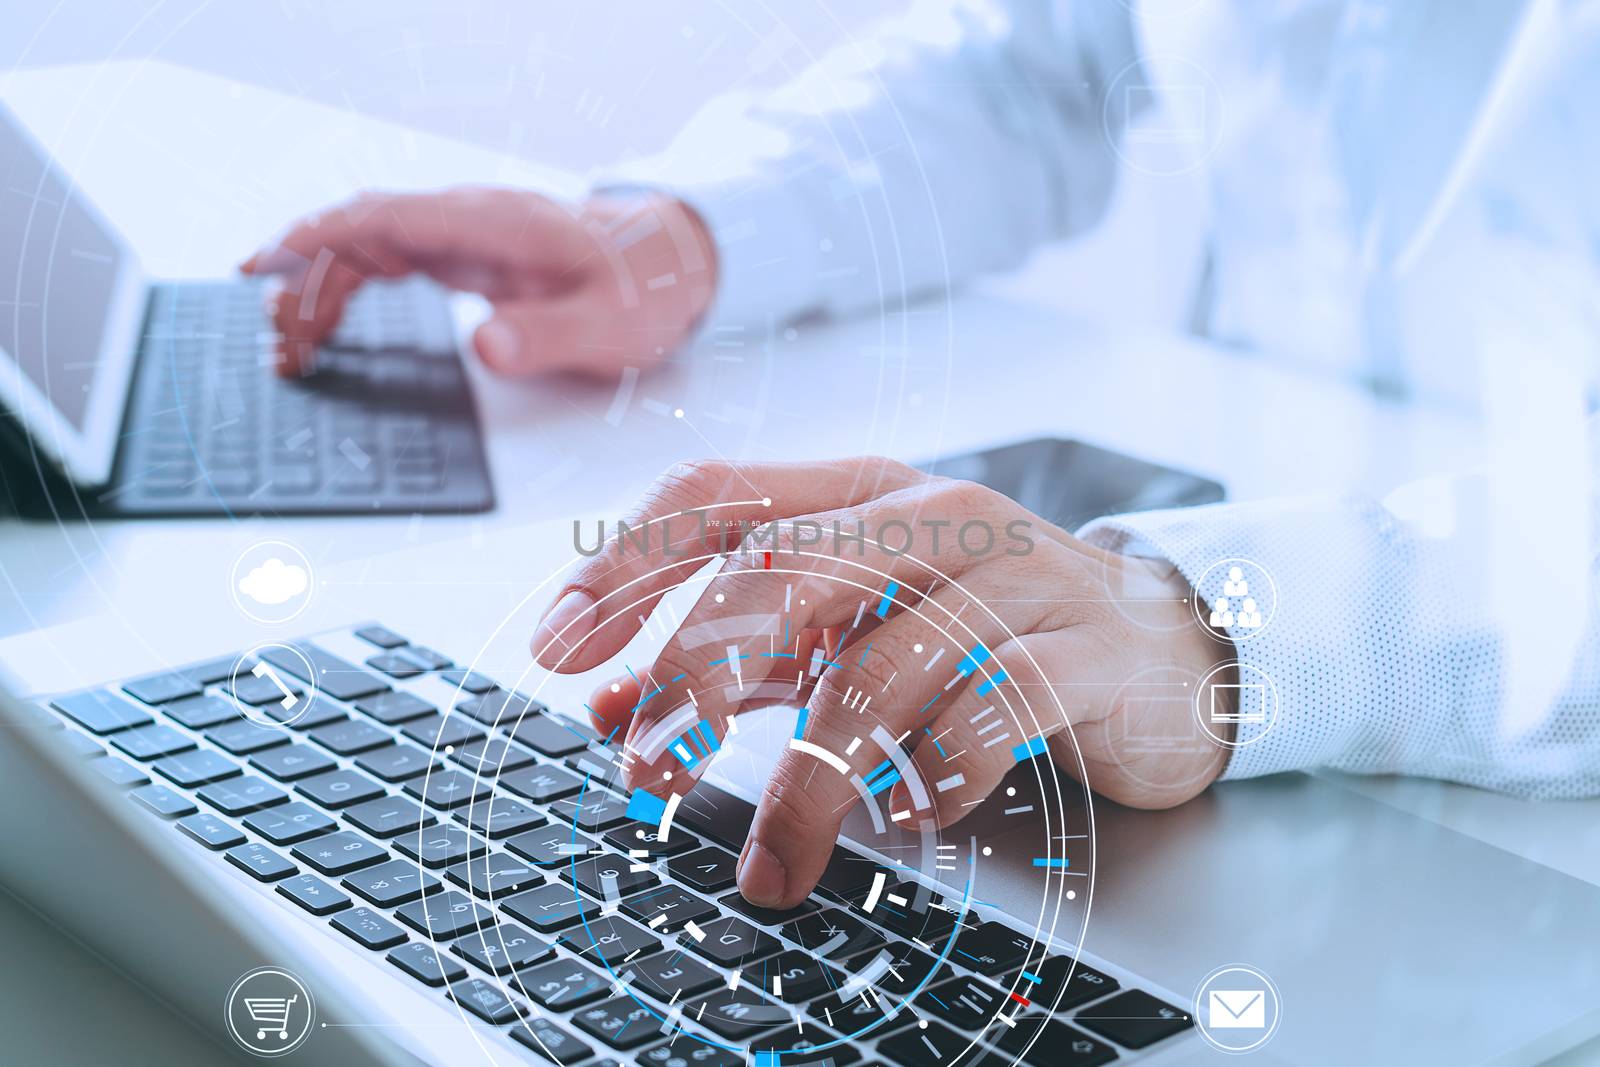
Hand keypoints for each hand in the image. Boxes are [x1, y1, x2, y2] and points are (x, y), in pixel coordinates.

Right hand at [240, 187, 716, 376]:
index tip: (266, 265)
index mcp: (493, 225)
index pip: (386, 218)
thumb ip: (548, 337)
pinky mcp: (464, 254)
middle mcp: (468, 219)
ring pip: (367, 247)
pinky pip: (387, 260)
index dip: (320, 238)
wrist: (674, 264)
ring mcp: (462, 234)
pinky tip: (321, 319)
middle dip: (306, 278)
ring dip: (320, 289)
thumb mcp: (608, 326)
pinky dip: (348, 287)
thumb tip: (486, 346)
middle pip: (362, 232)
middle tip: (275, 341)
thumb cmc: (642, 291)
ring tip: (288, 347)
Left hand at [532, 457, 1232, 907]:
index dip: (628, 563)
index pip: (720, 493)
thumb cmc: (990, 629)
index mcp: (864, 496)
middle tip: (646, 765)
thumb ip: (744, 658)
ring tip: (773, 858)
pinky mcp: (1087, 651)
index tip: (557, 647)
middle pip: (785, 568)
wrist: (1169, 645)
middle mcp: (936, 519)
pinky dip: (937, 775)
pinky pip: (994, 709)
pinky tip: (911, 816)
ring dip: (810, 775)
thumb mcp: (854, 630)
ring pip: (883, 661)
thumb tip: (609, 706)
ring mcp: (1019, 578)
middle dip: (697, 672)